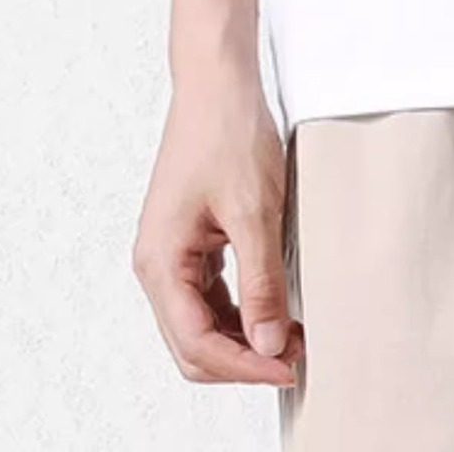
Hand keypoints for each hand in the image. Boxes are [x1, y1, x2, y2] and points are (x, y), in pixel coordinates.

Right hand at [133, 78, 301, 385]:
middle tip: (295, 359)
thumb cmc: (226, 135)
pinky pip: (212, 298)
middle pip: (193, 344)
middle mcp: (158, 265)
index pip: (196, 342)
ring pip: (203, 324)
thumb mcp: (254, 213)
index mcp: (161, 262)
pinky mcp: (193, 245)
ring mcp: (173, 256)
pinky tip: (277, 311)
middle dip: (243, 360)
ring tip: (294, 337)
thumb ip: (261, 282)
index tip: (288, 367)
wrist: (217, 86)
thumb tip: (269, 341)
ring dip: (245, 338)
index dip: (244, 365)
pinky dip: (243, 312)